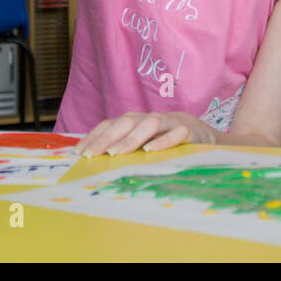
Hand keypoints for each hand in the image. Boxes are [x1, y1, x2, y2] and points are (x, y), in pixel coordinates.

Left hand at [74, 111, 217, 156]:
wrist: (201, 133)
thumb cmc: (164, 141)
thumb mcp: (142, 144)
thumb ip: (123, 148)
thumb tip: (92, 161)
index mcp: (135, 121)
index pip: (111, 124)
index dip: (94, 136)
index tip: (79, 153)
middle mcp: (149, 119)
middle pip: (125, 122)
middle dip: (106, 137)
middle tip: (91, 154)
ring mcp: (169, 123)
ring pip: (148, 125)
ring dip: (130, 138)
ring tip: (115, 153)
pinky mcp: (188, 131)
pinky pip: (175, 133)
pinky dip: (163, 141)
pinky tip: (150, 151)